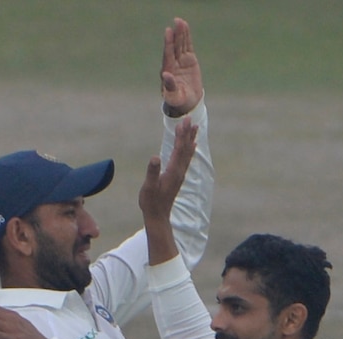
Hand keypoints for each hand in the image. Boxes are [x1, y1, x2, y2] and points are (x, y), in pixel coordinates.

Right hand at [138, 118, 196, 264]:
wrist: (158, 216)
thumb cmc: (151, 202)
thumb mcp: (148, 187)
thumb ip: (152, 172)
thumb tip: (155, 157)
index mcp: (173, 171)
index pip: (179, 149)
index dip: (181, 135)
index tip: (184, 121)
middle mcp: (179, 171)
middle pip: (186, 149)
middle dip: (187, 133)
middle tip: (190, 119)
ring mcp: (179, 174)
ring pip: (187, 153)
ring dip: (190, 140)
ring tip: (194, 128)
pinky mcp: (177, 177)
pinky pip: (186, 159)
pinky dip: (189, 150)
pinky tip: (192, 146)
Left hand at [161, 17, 202, 116]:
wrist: (187, 103)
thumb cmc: (177, 102)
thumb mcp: (174, 96)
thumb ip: (170, 86)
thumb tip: (165, 74)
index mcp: (168, 71)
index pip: (168, 55)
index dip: (169, 43)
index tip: (168, 32)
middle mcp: (173, 64)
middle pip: (174, 47)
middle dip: (175, 35)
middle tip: (176, 21)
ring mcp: (181, 61)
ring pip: (181, 45)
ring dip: (181, 33)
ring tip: (181, 21)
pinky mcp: (189, 60)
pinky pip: (187, 47)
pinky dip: (187, 38)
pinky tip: (185, 28)